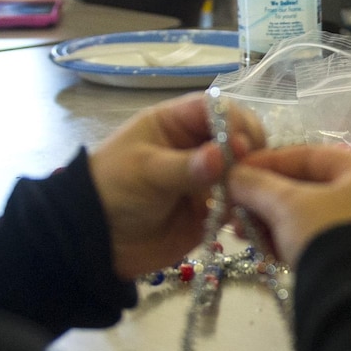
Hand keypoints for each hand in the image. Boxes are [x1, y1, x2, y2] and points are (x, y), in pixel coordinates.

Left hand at [87, 94, 263, 277]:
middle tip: (252, 171)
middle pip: (238, 136)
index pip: (215, 108)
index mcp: (175, 123)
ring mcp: (207, 177)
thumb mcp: (146, 172)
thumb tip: (225, 154)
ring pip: (244, 169)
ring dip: (252, 179)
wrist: (98, 241)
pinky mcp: (212, 207)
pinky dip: (248, 205)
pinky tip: (247, 213)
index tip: (243, 144)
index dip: (234, 121)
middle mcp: (196, 145)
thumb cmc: (113, 191)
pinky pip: (240, 201)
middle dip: (250, 150)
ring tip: (250, 194)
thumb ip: (187, 166)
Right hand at [228, 143, 350, 264]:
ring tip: (240, 233)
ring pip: (309, 217)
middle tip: (233, 209)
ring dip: (270, 222)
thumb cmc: (327, 236)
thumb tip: (232, 175)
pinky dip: (288, 242)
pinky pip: (316, 241)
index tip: (236, 171)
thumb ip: (257, 185)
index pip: (310, 156)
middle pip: (307, 188)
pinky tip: (261, 249)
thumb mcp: (288, 206)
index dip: (268, 161)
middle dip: (265, 198)